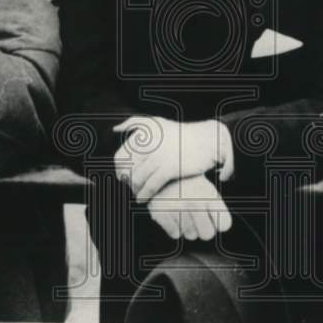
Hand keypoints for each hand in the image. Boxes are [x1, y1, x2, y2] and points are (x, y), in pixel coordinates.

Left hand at [113, 116, 227, 202]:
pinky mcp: (170, 168)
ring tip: (137, 195)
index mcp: (143, 135)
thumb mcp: (157, 122)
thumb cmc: (180, 133)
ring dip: (135, 190)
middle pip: (128, 170)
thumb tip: (116, 129)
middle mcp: (149, 145)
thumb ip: (135, 123)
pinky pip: (151, 185)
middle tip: (131, 188)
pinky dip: (144, 195)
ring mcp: (159, 156)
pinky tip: (143, 200)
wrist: (206, 140)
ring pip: (138, 179)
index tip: (123, 177)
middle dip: (127, 182)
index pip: (120, 157)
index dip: (119, 169)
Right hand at [146, 176, 232, 240]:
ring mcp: (176, 209)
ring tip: (183, 211)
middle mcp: (193, 202)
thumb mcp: (207, 188)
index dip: (219, 224)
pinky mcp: (160, 213)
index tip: (214, 219)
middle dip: (204, 229)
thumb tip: (221, 227)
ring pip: (191, 235)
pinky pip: (175, 234)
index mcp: (208, 195)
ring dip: (188, 227)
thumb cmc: (189, 183)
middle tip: (199, 218)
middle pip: (207, 235)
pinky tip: (173, 213)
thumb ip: (216, 207)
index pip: (224, 225)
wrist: (163, 171)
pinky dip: (174, 227)